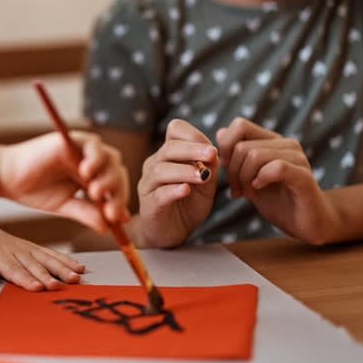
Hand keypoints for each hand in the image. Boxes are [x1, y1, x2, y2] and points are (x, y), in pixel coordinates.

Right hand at [0, 131, 128, 231]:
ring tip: (95, 193)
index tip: (118, 219)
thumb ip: (86, 213)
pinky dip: (96, 156)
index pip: (115, 186)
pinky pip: (93, 143)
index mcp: (90, 177)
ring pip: (110, 158)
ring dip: (108, 176)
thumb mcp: (64, 206)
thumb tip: (108, 227)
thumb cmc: (32, 190)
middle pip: (116, 171)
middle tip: (109, 210)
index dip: (120, 201)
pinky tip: (86, 172)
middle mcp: (89, 161)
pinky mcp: (71, 139)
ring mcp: (81, 150)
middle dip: (117, 192)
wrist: (7, 178)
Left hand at [0, 216, 84, 290]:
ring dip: (62, 268)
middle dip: (48, 276)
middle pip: (34, 265)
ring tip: (75, 278)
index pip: (14, 269)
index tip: (38, 287)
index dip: (26, 279)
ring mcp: (26, 248)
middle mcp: (15, 250)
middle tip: (60, 286)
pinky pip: (50, 253)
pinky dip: (65, 259)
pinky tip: (79, 267)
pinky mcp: (32, 247)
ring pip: (46, 258)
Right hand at [132, 119, 217, 247]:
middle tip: (212, 155)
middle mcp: (154, 165)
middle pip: (169, 149)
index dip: (193, 136)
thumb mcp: (205, 183)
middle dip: (192, 150)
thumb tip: (213, 151)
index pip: (174, 131)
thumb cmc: (189, 203)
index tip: (212, 149)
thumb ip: (209, 167)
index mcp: (168, 155)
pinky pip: (158, 194)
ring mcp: (149, 185)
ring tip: (203, 176)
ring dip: (184, 171)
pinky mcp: (149, 206)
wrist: (173, 232)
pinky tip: (186, 190)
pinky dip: (172, 190)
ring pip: (161, 170)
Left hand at [216, 118, 337, 243]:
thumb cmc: (277, 201)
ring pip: (255, 155)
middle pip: (242, 146)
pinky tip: (259, 189)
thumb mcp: (248, 178)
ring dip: (244, 179)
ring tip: (248, 194)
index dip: (225, 146)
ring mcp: (297, 158)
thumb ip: (236, 157)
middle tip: (237, 190)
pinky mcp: (304, 176)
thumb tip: (220, 132)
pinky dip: (260, 179)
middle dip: (233, 171)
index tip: (226, 168)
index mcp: (272, 141)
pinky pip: (276, 168)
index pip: (240, 125)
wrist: (304, 224)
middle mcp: (286, 145)